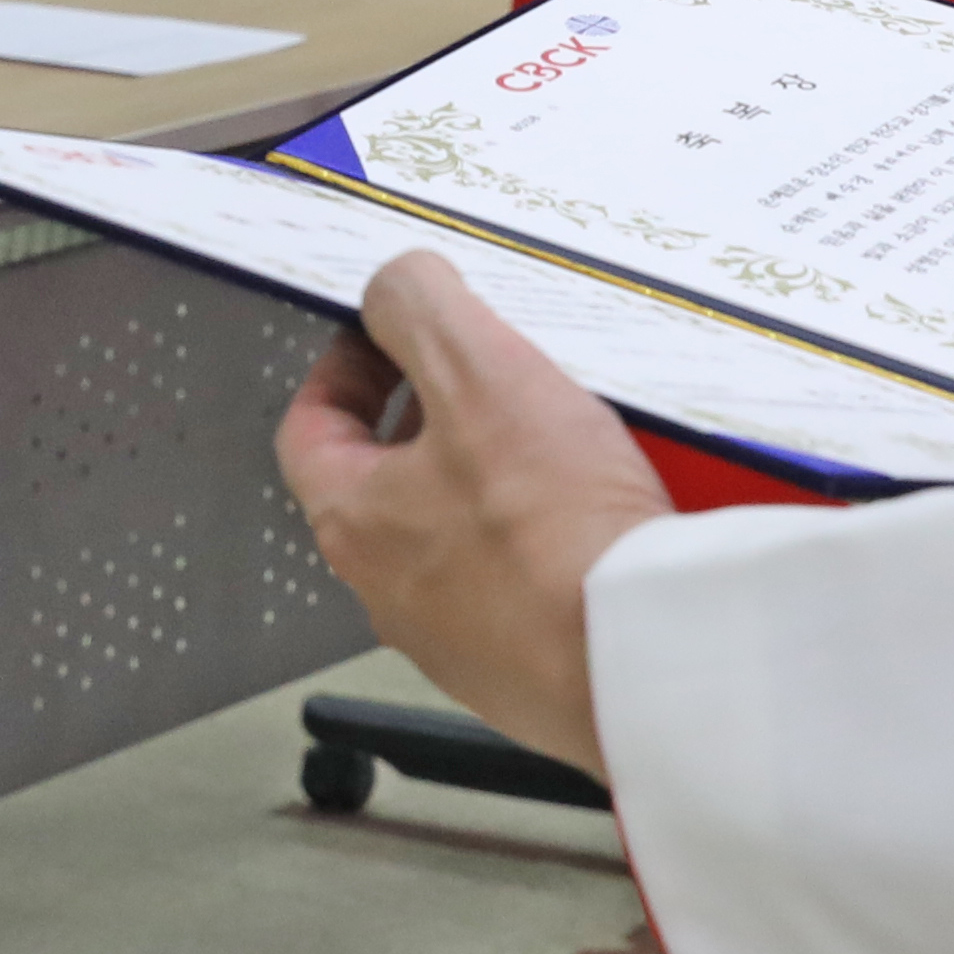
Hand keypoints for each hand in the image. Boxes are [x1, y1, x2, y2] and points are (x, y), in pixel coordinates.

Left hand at [269, 255, 674, 771]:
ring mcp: (458, 639)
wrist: (643, 662)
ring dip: (492, 480)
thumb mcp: (479, 372)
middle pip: (385, 482)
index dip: (345, 368)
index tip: (388, 336)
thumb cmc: (553, 534)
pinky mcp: (526, 667)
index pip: (310, 430)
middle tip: (484, 375)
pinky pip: (519, 585)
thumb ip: (420, 308)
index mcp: (354, 522)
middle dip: (431, 418)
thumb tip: (394, 286)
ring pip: (454, 536)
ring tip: (557, 438)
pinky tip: (599, 516)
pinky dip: (545, 540)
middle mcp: (391, 591)